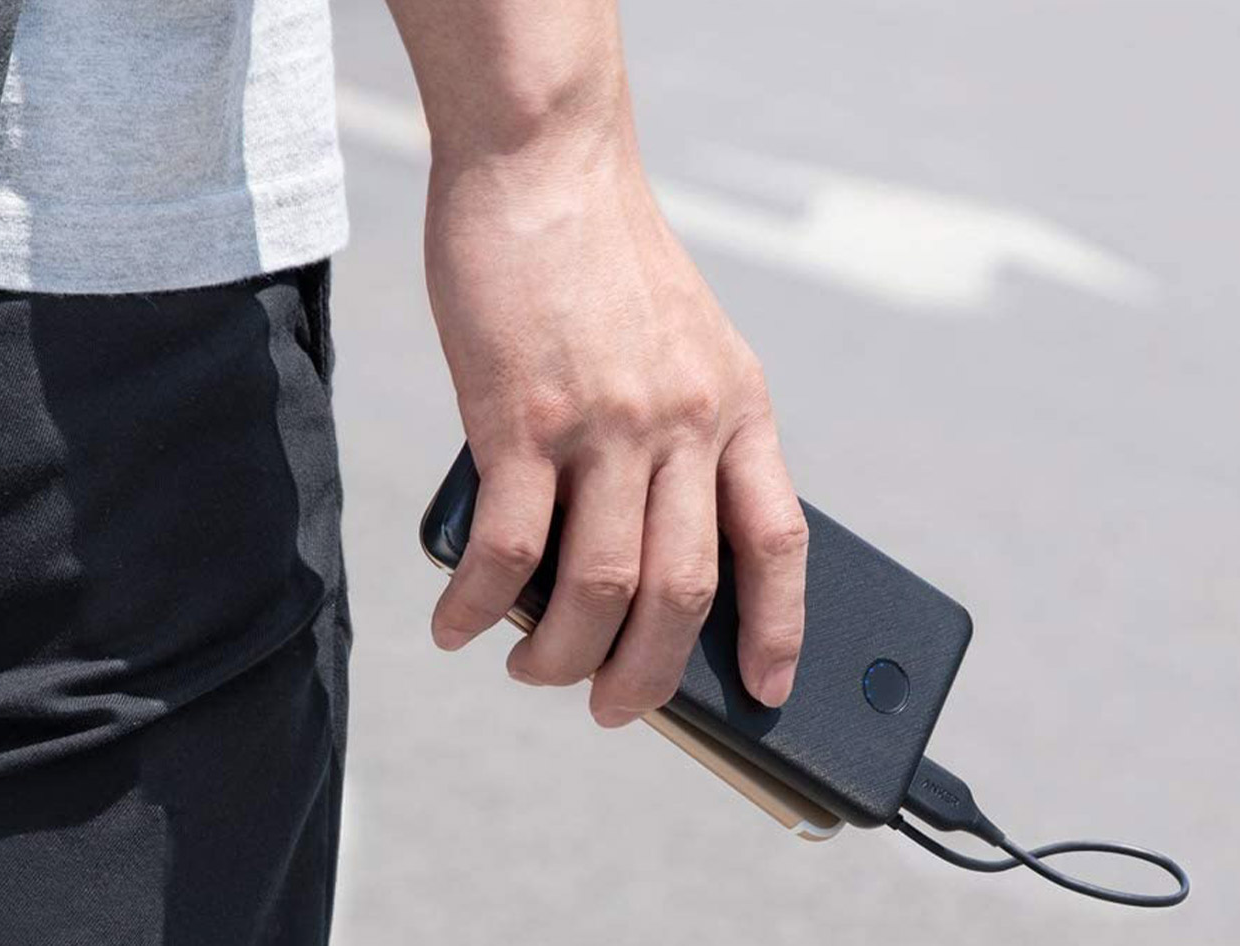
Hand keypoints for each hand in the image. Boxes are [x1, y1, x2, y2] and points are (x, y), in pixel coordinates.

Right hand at [423, 135, 807, 727]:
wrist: (544, 164)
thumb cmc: (604, 261)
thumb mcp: (687, 341)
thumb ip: (685, 434)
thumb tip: (637, 547)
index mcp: (737, 407)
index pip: (780, 539)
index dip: (780, 627)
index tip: (769, 690)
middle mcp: (683, 423)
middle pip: (686, 590)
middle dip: (650, 676)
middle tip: (614, 708)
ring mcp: (605, 424)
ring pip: (601, 587)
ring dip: (562, 655)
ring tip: (534, 670)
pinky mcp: (521, 418)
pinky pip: (507, 548)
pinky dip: (480, 605)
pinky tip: (458, 626)